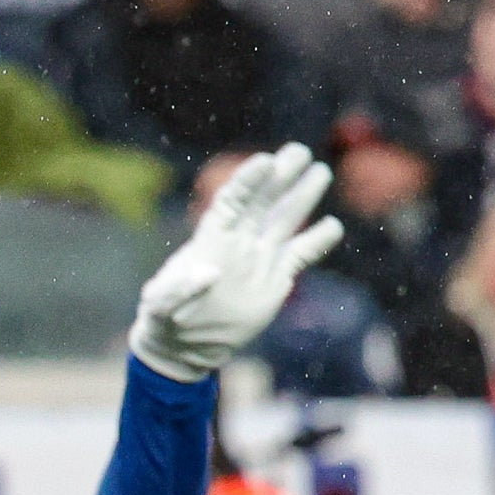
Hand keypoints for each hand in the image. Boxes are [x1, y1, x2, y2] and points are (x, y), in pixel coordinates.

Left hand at [130, 142, 340, 381]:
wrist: (186, 342)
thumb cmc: (166, 319)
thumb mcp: (162, 307)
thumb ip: (179, 291)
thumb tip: (206, 273)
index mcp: (212, 239)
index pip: (233, 201)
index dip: (247, 180)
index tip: (265, 162)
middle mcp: (239, 241)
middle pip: (263, 201)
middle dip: (281, 176)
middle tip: (300, 152)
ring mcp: (259, 258)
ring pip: (284, 221)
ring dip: (302, 196)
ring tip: (320, 171)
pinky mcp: (276, 280)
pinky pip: (300, 256)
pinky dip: (316, 242)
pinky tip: (333, 227)